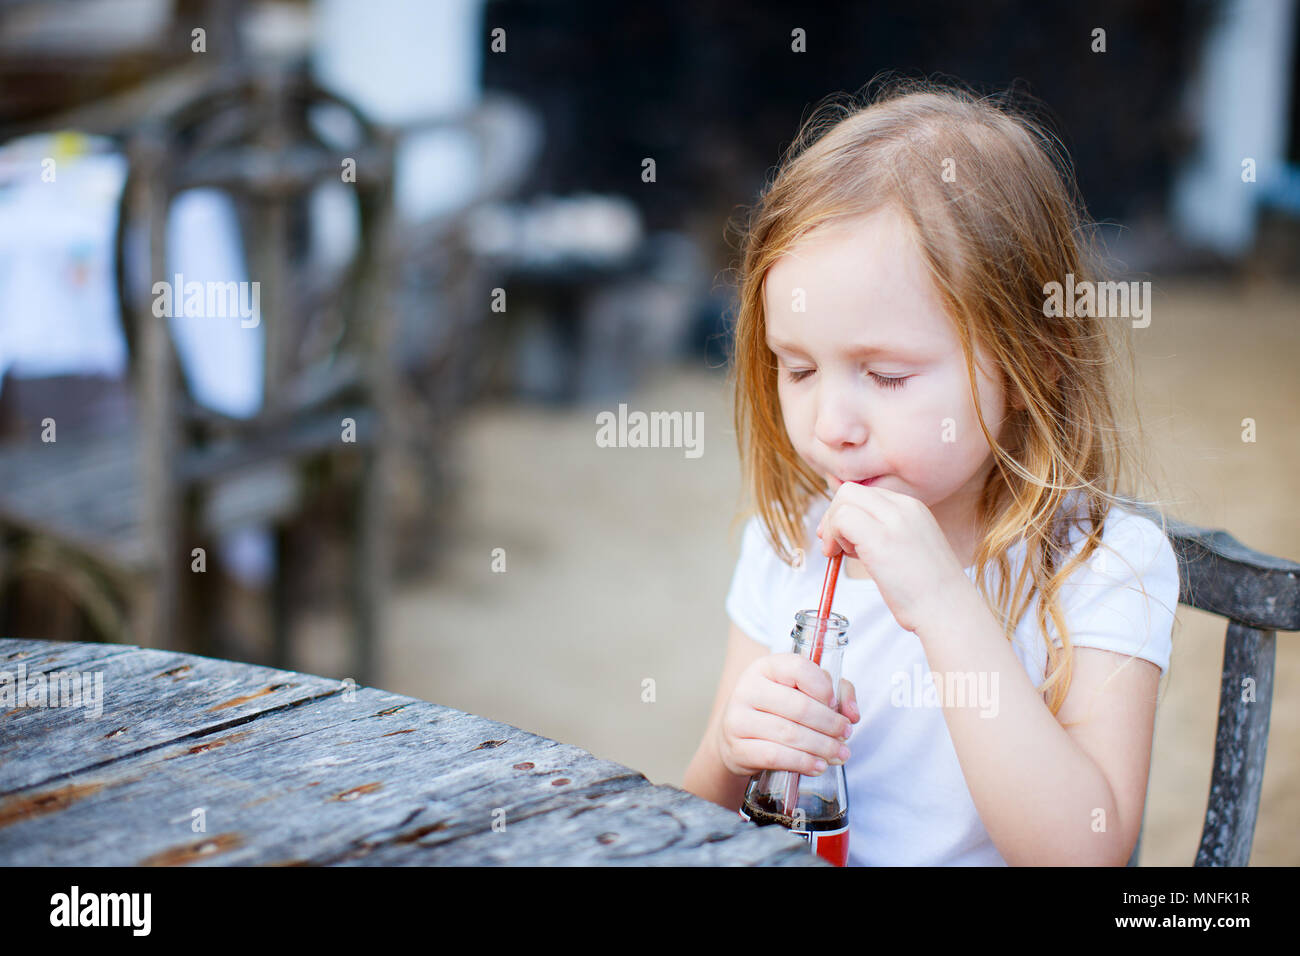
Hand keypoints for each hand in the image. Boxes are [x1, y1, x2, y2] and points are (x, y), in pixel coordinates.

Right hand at [717, 653, 859, 777]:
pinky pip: (774, 756)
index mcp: (765, 667)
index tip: (836, 705)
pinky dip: (802, 763)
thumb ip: (836, 692)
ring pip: (789, 734)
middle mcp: (748, 689)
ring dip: (822, 747)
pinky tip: (818, 766)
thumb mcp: (803, 690)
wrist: (737, 737)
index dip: (824, 688)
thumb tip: (851, 714)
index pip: (799, 668)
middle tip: (845, 735)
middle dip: (829, 724)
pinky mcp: (737, 749)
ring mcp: (738, 719)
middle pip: (799, 706)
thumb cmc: (777, 710)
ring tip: (839, 754)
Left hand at [816, 483, 970, 632]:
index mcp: (912, 507)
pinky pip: (842, 519)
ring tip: (844, 554)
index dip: (845, 513)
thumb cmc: (925, 590)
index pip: (865, 493)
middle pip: (850, 491)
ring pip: (843, 500)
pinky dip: (834, 536)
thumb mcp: (907, 548)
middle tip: (832, 545)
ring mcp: (893, 520)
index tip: (840, 537)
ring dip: (833, 528)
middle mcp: (904, 507)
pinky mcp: (880, 538)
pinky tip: (845, 557)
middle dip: (832, 516)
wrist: (948, 610)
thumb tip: (844, 529)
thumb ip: (882, 532)